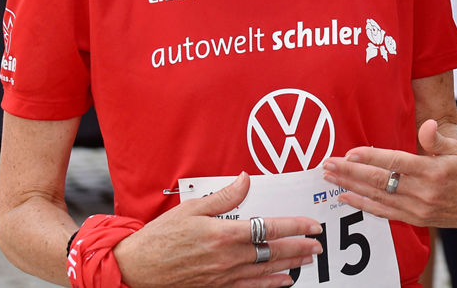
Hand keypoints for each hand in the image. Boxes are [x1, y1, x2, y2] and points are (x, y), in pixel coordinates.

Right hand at [114, 173, 322, 287]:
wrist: (138, 267)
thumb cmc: (161, 237)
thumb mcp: (192, 208)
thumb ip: (224, 196)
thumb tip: (246, 179)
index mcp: (224, 234)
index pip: (269, 228)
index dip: (295, 227)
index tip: (312, 225)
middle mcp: (228, 258)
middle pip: (273, 252)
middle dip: (299, 247)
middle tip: (318, 244)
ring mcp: (224, 276)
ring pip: (267, 271)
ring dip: (291, 265)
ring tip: (309, 260)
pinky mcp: (218, 287)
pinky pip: (251, 287)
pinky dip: (270, 285)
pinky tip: (284, 282)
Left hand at [321, 119, 456, 230]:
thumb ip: (439, 139)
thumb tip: (427, 126)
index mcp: (435, 172)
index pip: (396, 163)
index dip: (371, 157)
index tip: (349, 152)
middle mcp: (425, 193)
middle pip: (380, 181)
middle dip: (351, 173)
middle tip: (328, 165)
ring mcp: (420, 209)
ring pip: (378, 198)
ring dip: (351, 188)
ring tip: (330, 179)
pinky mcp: (417, 219)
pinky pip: (386, 213)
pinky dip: (365, 206)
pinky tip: (347, 198)